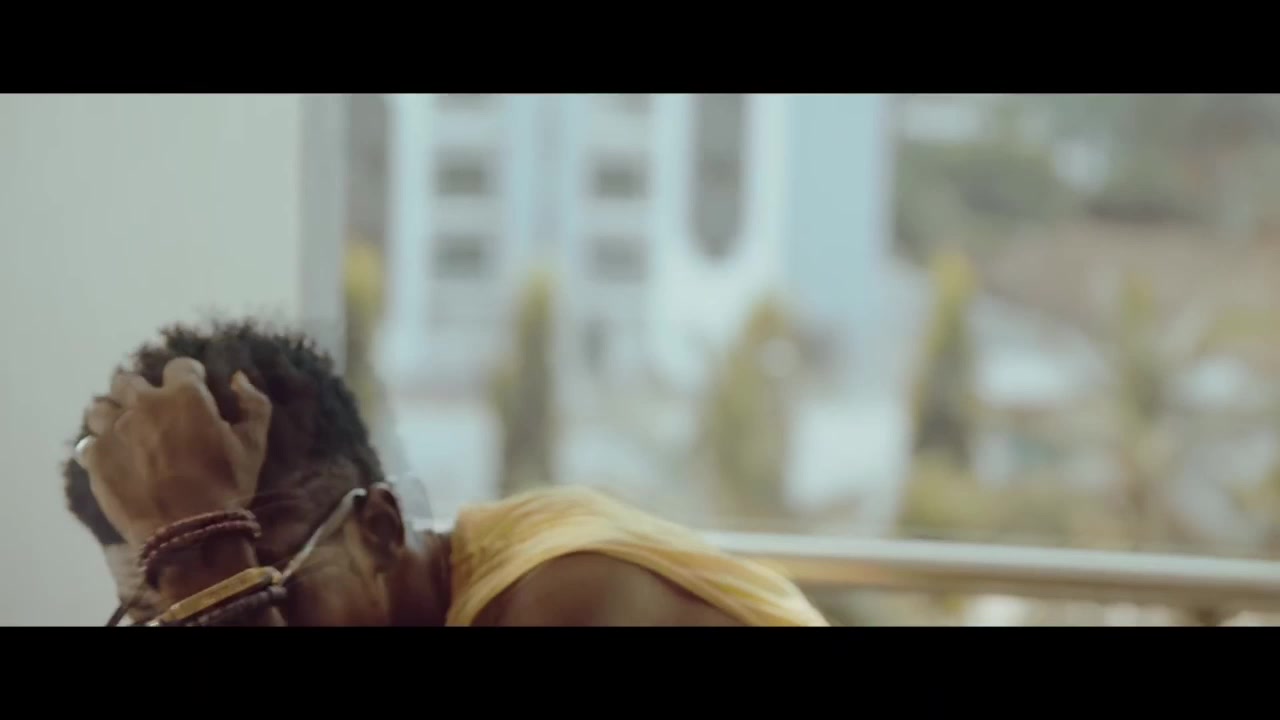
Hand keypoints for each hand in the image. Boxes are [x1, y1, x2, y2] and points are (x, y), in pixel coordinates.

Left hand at [76, 357, 271, 546]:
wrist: (187, 532)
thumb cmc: (227, 484)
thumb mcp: (254, 444)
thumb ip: (253, 403)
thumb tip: (238, 378)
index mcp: (184, 395)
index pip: (179, 366)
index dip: (189, 377)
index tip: (194, 391)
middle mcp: (143, 403)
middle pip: (128, 381)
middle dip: (141, 392)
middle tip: (154, 412)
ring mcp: (114, 429)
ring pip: (101, 407)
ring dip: (114, 414)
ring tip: (127, 432)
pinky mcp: (94, 457)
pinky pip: (88, 440)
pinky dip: (100, 445)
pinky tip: (115, 458)